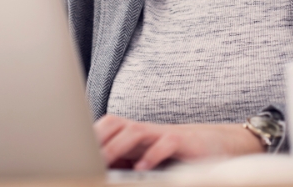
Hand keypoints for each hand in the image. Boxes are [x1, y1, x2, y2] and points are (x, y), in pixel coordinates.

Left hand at [94, 114, 264, 170]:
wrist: (217, 143)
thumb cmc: (177, 151)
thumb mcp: (148, 155)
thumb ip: (127, 159)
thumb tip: (103, 167)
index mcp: (136, 132)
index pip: (108, 125)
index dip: (91, 134)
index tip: (75, 149)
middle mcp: (147, 130)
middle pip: (116, 124)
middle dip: (99, 139)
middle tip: (86, 156)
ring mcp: (164, 133)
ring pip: (136, 131)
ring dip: (119, 145)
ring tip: (106, 161)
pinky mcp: (184, 141)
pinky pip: (166, 143)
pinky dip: (152, 155)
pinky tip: (143, 168)